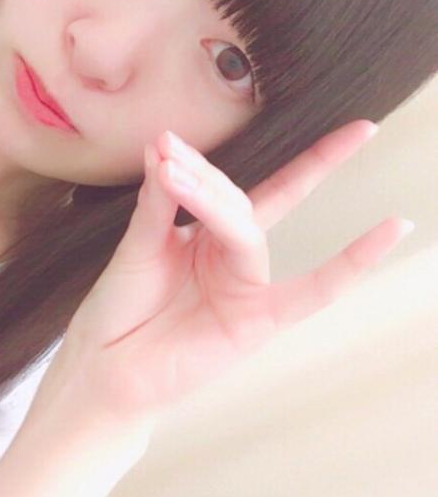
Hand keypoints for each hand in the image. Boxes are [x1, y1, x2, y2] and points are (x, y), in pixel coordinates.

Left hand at [46, 120, 412, 432]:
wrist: (106, 369)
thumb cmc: (119, 310)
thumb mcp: (135, 248)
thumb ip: (158, 206)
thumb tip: (164, 152)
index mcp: (201, 236)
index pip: (228, 186)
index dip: (209, 154)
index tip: (182, 127)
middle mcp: (227, 256)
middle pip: (234, 201)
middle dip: (204, 175)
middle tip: (166, 148)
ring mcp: (246, 287)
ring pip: (244, 230)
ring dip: (211, 199)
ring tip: (171, 172)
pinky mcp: (259, 321)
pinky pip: (314, 292)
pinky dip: (351, 263)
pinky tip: (390, 230)